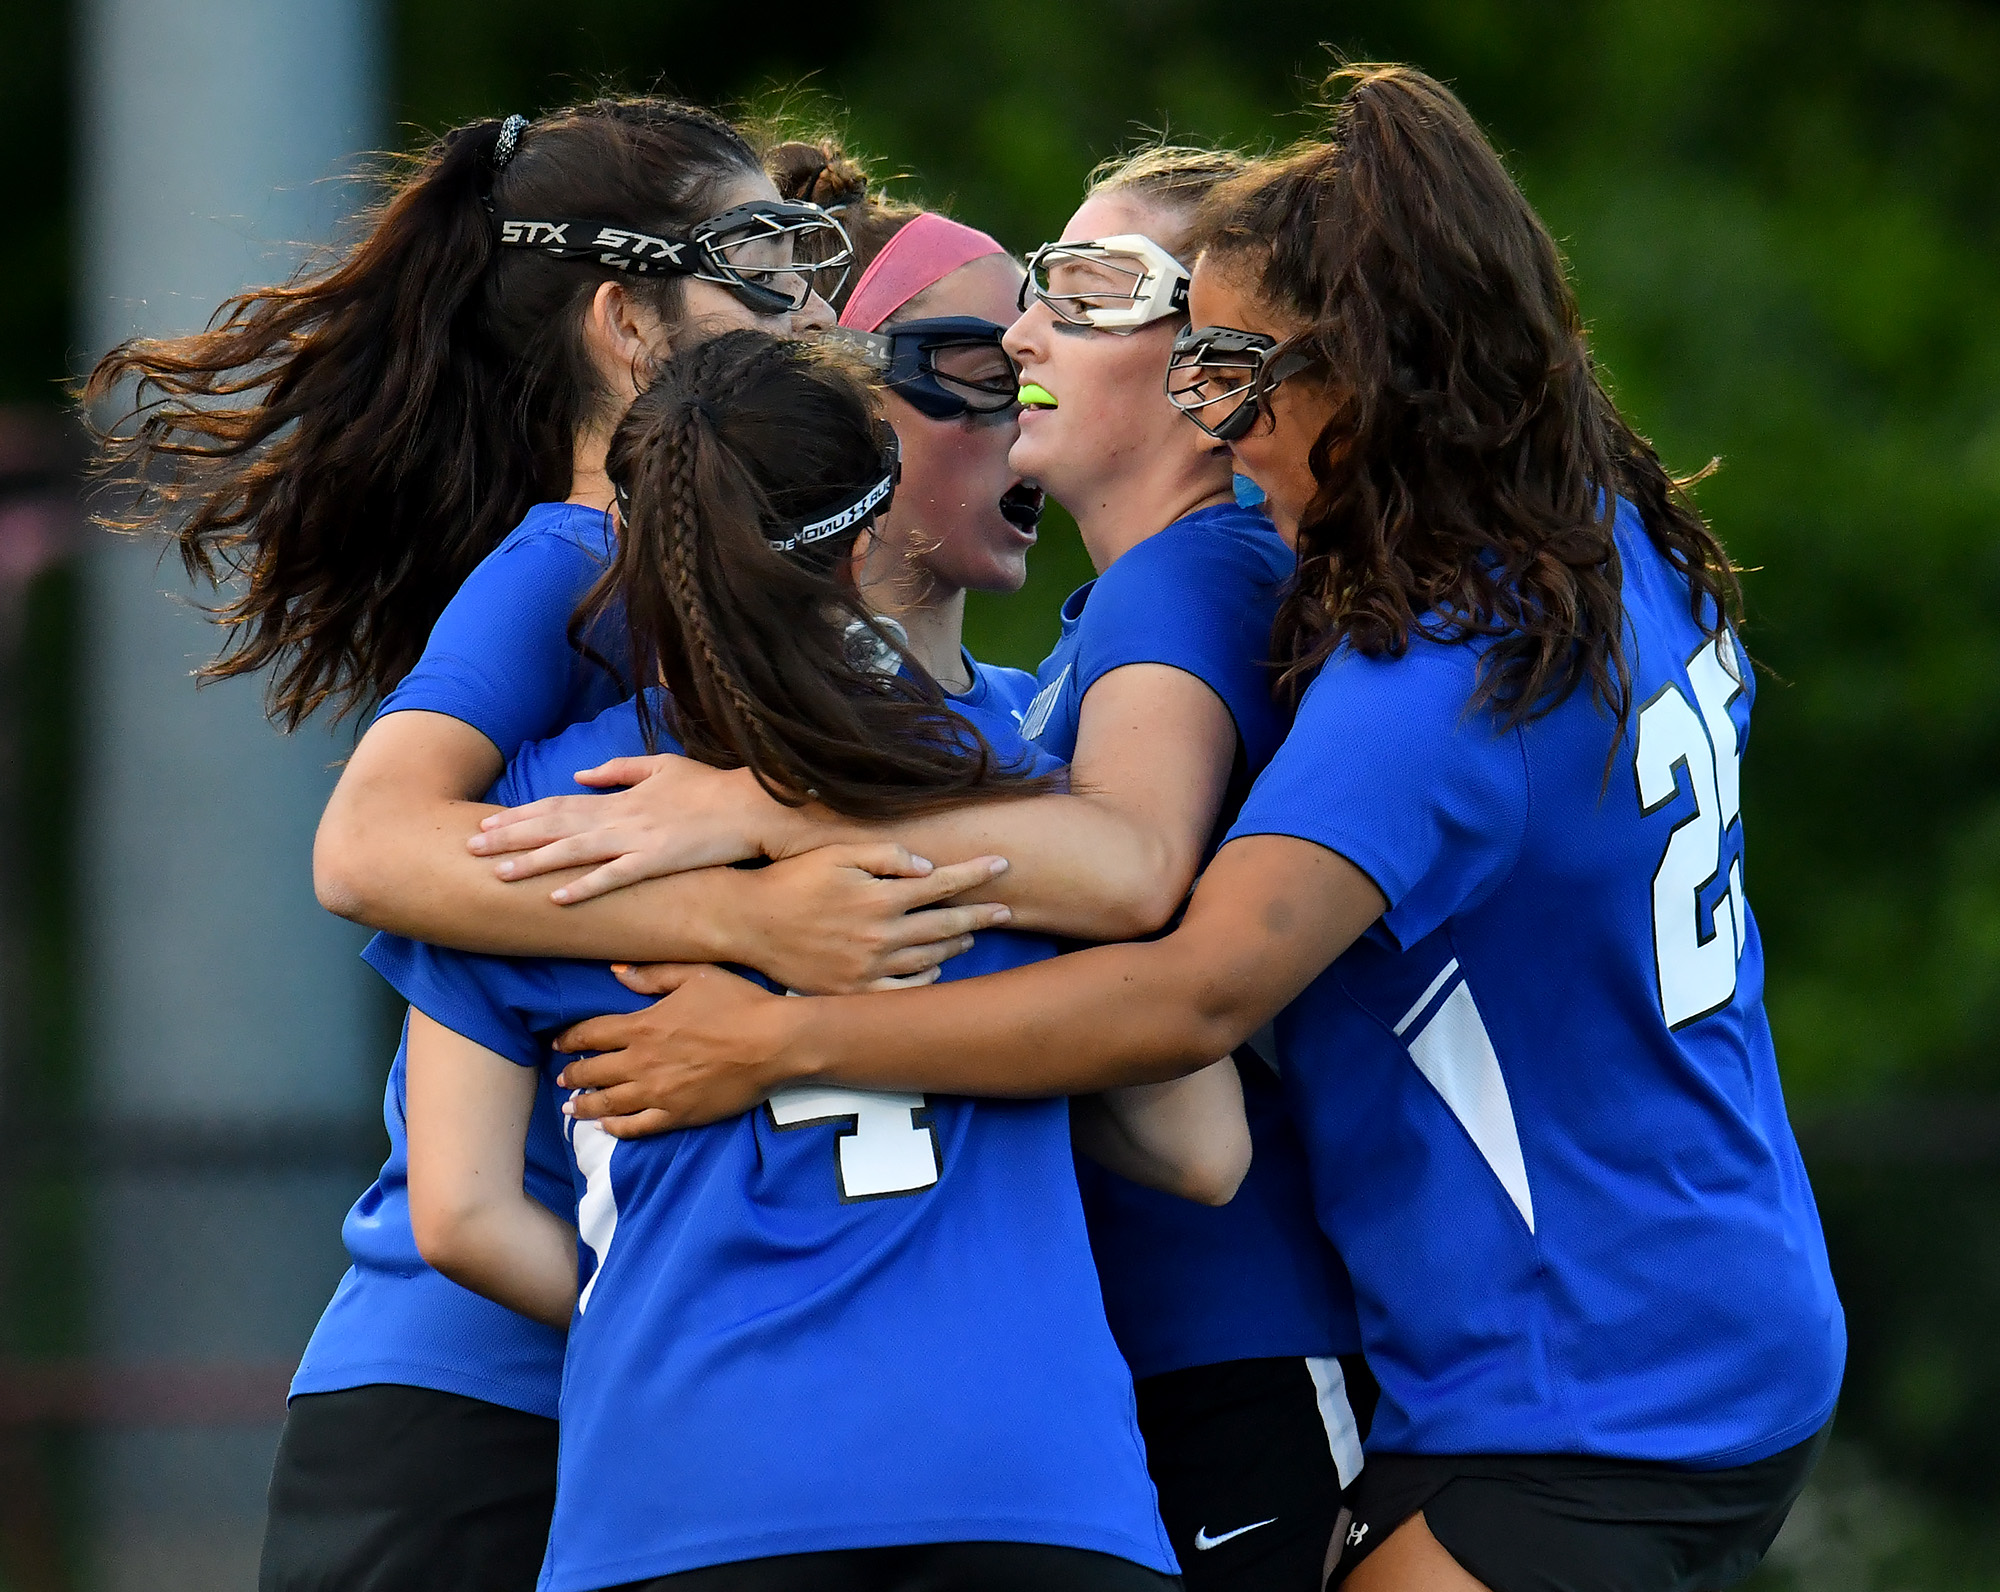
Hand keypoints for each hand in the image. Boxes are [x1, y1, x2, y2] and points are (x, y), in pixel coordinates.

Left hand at [468, 754, 792, 901]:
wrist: (751, 804)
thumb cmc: (711, 787)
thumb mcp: (662, 766)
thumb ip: (618, 771)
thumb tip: (581, 773)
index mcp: (618, 797)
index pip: (558, 804)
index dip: (520, 815)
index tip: (486, 822)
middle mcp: (619, 817)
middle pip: (554, 826)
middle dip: (510, 837)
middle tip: (469, 847)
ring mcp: (637, 839)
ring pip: (574, 851)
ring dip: (534, 863)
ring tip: (498, 874)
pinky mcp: (658, 861)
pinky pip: (614, 877)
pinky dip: (585, 887)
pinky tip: (557, 899)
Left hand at [555, 966, 801, 1137]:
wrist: (774, 1043)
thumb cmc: (738, 1003)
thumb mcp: (696, 975)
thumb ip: (652, 974)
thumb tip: (616, 973)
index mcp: (643, 1026)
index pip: (591, 1034)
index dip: (569, 1039)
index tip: (558, 1044)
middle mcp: (642, 1062)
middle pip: (593, 1072)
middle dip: (572, 1075)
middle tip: (562, 1078)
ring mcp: (658, 1092)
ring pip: (607, 1104)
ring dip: (584, 1105)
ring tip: (571, 1107)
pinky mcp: (678, 1115)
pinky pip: (636, 1127)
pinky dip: (616, 1128)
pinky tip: (607, 1127)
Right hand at [622, 843, 1010, 993]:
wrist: (748, 922)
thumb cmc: (792, 879)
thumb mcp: (837, 853)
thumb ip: (886, 856)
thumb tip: (928, 869)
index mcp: (880, 898)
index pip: (943, 885)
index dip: (976, 874)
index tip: (1004, 865)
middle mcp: (880, 936)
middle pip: (946, 926)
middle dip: (981, 914)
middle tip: (1007, 909)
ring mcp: (868, 968)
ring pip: (929, 960)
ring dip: (956, 946)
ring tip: (971, 935)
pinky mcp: (854, 991)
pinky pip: (903, 992)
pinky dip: (926, 981)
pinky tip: (935, 970)